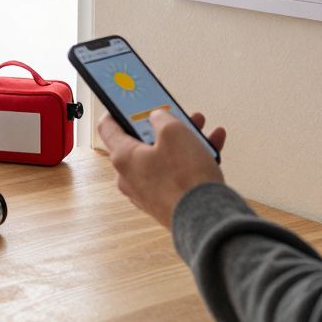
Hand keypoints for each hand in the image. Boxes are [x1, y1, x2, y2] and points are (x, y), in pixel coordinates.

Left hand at [98, 110, 227, 229]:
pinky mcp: (166, 202)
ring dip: (181, 140)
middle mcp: (130, 177)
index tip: (125, 102)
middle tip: (174, 114)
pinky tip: (213, 146)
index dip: (116, 110)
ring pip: (162, 157)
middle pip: (141, 142)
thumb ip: (162, 118)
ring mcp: (147, 192)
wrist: (204, 219)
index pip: (108, 127)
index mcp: (123, 157)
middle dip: (161, 125)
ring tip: (201, 127)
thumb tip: (158, 118)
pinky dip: (190, 159)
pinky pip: (175, 174)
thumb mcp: (174, 132)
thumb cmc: (184, 178)